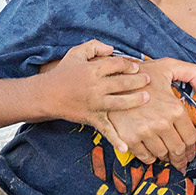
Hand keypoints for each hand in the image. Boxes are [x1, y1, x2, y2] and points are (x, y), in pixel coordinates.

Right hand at [34, 40, 150, 152]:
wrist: (46, 95)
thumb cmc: (63, 73)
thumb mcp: (76, 53)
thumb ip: (94, 46)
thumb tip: (112, 49)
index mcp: (92, 70)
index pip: (117, 64)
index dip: (129, 65)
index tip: (137, 67)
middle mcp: (95, 87)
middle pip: (123, 82)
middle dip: (139, 81)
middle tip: (148, 80)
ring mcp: (95, 104)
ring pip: (121, 103)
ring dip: (136, 100)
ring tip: (146, 97)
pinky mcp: (92, 118)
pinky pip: (106, 130)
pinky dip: (115, 140)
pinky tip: (126, 148)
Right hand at [103, 57, 195, 164]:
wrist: (109, 80)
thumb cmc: (140, 74)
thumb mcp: (168, 66)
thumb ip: (192, 73)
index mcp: (174, 109)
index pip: (189, 138)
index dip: (193, 149)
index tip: (191, 153)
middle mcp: (161, 123)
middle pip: (177, 150)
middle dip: (182, 158)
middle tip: (182, 162)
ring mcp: (144, 133)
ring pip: (162, 155)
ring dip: (166, 158)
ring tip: (168, 158)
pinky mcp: (128, 139)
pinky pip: (145, 156)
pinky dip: (150, 158)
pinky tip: (152, 153)